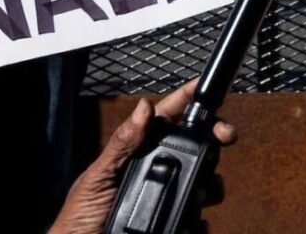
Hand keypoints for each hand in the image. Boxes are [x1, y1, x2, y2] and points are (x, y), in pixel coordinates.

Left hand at [49, 79, 237, 233]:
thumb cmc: (80, 215)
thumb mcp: (98, 176)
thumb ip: (122, 143)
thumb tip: (145, 107)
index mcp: (139, 150)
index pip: (168, 116)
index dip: (188, 98)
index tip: (206, 86)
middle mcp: (157, 169)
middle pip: (196, 145)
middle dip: (215, 137)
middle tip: (225, 136)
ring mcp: (167, 195)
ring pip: (204, 181)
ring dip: (209, 184)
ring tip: (198, 193)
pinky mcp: (173, 222)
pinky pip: (198, 219)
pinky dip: (201, 221)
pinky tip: (194, 222)